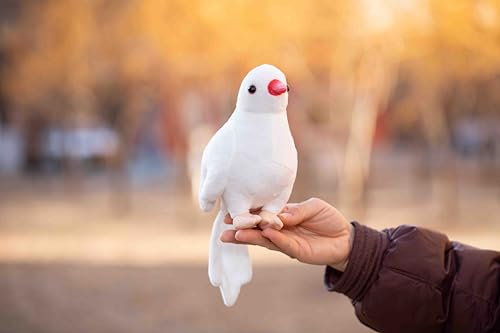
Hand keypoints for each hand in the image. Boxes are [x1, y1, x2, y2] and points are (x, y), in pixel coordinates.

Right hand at [221, 198, 353, 271]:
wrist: (346, 237)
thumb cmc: (328, 219)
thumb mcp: (313, 206)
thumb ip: (296, 210)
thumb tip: (278, 214)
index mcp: (282, 217)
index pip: (261, 215)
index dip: (247, 214)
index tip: (230, 212)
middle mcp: (281, 230)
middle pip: (257, 230)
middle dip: (241, 229)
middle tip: (224, 229)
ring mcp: (287, 242)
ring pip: (265, 240)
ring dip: (251, 237)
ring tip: (235, 235)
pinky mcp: (297, 252)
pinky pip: (283, 244)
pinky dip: (274, 239)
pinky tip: (265, 234)